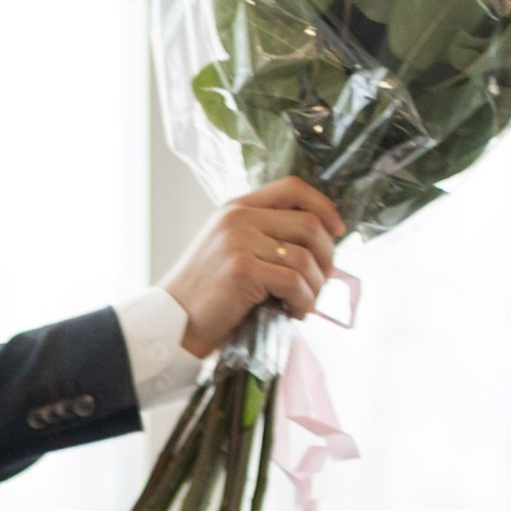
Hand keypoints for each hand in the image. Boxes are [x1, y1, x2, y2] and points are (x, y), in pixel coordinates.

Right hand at [161, 183, 345, 354]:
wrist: (172, 322)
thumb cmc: (205, 294)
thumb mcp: (229, 249)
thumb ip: (262, 236)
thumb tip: (315, 242)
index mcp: (236, 208)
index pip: (292, 188)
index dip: (323, 206)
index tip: (337, 231)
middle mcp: (238, 219)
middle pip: (308, 224)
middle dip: (327, 256)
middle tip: (323, 280)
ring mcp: (239, 243)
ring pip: (304, 257)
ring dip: (315, 286)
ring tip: (305, 304)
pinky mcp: (242, 271)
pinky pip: (293, 282)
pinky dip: (303, 301)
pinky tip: (296, 312)